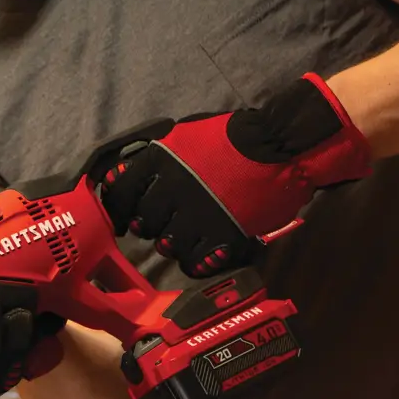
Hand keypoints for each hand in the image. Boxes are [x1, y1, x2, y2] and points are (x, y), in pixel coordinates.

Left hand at [98, 73, 372, 276]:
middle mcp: (172, 191)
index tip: (124, 214)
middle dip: (149, 226)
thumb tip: (128, 175)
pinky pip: (194, 262)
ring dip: (172, 244)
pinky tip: (200, 254)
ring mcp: (197, 216)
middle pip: (143, 223)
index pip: (121, 193)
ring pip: (167, 246)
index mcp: (159, 162)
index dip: (119, 207)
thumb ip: (156, 157)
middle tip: (160, 224)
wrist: (279, 146)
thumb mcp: (184, 135)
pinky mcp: (222, 237)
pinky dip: (194, 262)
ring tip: (183, 237)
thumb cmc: (230, 138)